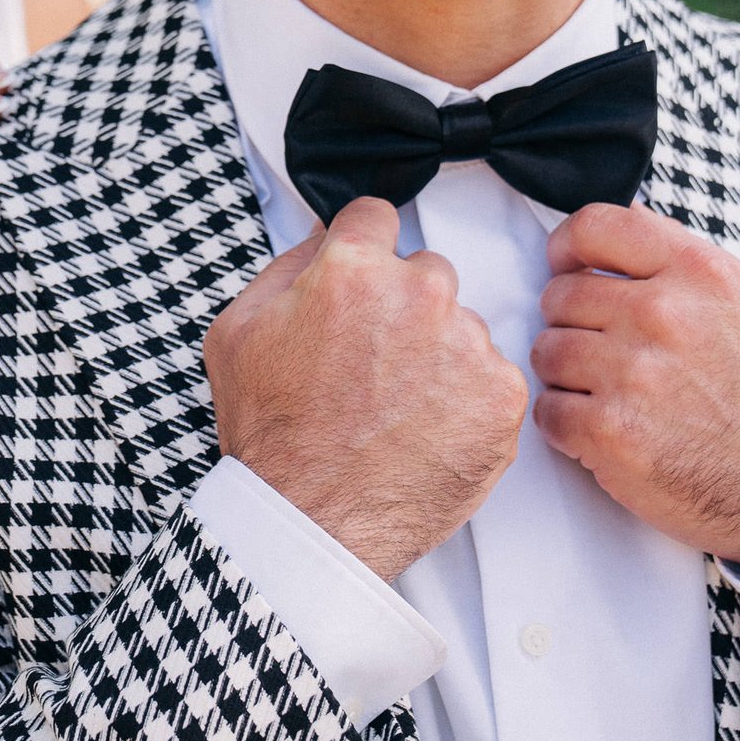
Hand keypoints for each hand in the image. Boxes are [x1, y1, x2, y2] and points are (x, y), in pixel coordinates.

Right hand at [202, 198, 525, 580]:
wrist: (311, 522)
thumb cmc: (271, 434)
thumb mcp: (238, 330)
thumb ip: (288, 265)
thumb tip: (326, 234)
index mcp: (353, 269)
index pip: (377, 217)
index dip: (362, 251)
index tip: (361, 284)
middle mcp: (419, 295)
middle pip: (427, 272)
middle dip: (403, 306)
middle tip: (373, 363)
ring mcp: (467, 345)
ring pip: (461, 327)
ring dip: (438, 353)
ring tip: (397, 407)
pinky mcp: (501, 397)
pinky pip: (491, 377)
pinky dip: (467, 400)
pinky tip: (427, 430)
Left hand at [531, 204, 739, 576]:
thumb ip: (682, 259)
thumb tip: (626, 220)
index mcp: (696, 272)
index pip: (596, 227)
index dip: (567, 247)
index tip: (566, 266)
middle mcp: (662, 315)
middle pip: (561, 294)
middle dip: (573, 322)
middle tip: (602, 348)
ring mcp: (633, 374)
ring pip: (547, 351)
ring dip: (566, 374)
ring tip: (607, 390)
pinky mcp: (610, 433)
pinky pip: (548, 409)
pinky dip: (566, 422)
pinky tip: (604, 428)